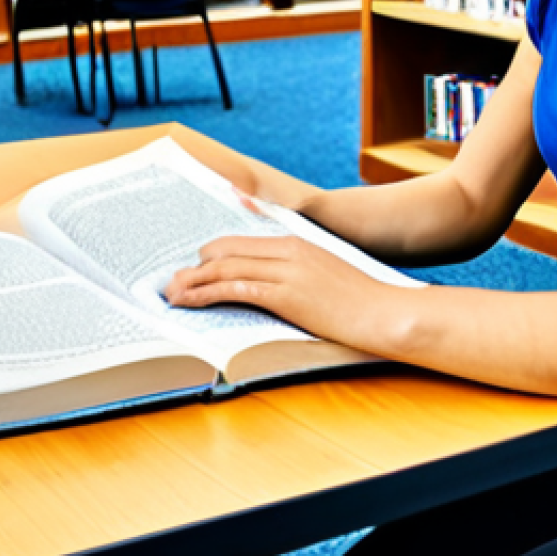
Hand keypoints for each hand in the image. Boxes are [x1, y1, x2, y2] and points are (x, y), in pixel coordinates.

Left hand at [162, 226, 388, 348]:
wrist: (385, 313)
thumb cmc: (361, 302)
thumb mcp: (326, 277)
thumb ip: (298, 273)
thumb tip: (274, 288)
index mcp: (298, 243)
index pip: (242, 242)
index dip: (213, 255)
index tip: (194, 268)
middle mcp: (289, 250)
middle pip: (227, 251)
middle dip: (195, 267)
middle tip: (173, 282)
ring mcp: (287, 271)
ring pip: (225, 269)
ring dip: (192, 281)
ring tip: (171, 294)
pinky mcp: (285, 294)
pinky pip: (235, 289)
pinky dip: (205, 294)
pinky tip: (190, 302)